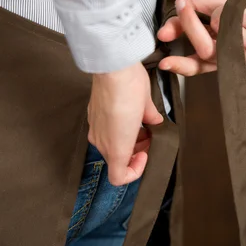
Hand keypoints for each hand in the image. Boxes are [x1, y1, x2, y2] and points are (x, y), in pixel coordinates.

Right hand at [88, 62, 163, 185]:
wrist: (113, 68)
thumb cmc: (130, 90)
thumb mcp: (148, 109)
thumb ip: (151, 120)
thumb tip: (153, 121)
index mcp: (116, 147)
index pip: (119, 177)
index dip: (135, 171)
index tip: (146, 154)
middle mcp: (101, 142)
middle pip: (117, 160)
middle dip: (135, 152)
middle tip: (148, 138)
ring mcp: (94, 128)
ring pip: (110, 146)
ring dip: (126, 140)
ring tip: (141, 125)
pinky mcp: (92, 115)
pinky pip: (103, 131)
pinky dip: (116, 128)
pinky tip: (128, 113)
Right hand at [157, 0, 245, 75]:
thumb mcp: (191, 9)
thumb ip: (178, 24)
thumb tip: (162, 35)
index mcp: (214, 54)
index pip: (196, 68)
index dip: (180, 66)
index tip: (164, 62)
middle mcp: (233, 55)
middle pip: (207, 51)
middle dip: (192, 27)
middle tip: (183, 7)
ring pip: (227, 38)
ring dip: (220, 15)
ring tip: (223, 5)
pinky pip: (243, 23)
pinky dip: (237, 8)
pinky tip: (241, 3)